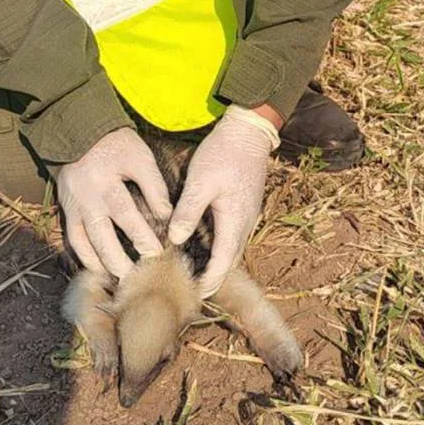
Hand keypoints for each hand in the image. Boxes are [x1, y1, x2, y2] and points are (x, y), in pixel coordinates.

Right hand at [56, 127, 172, 278]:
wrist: (79, 133)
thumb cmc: (115, 145)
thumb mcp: (139, 157)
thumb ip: (154, 186)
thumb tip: (167, 217)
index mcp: (105, 182)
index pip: (126, 215)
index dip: (142, 236)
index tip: (158, 253)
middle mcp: (86, 198)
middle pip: (102, 237)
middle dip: (120, 260)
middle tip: (137, 277)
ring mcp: (73, 207)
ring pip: (84, 243)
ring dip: (101, 264)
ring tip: (119, 279)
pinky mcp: (66, 210)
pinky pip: (73, 240)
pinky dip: (85, 257)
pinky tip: (99, 269)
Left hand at [167, 105, 280, 296]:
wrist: (248, 131)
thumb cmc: (224, 154)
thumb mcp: (200, 182)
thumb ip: (188, 212)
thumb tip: (175, 240)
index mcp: (235, 222)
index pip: (224, 263)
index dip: (209, 281)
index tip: (194, 294)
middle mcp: (245, 224)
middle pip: (230, 261)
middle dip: (213, 278)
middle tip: (191, 291)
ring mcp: (246, 216)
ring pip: (231, 250)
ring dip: (217, 265)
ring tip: (195, 275)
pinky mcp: (243, 208)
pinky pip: (231, 236)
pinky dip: (219, 249)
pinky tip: (202, 248)